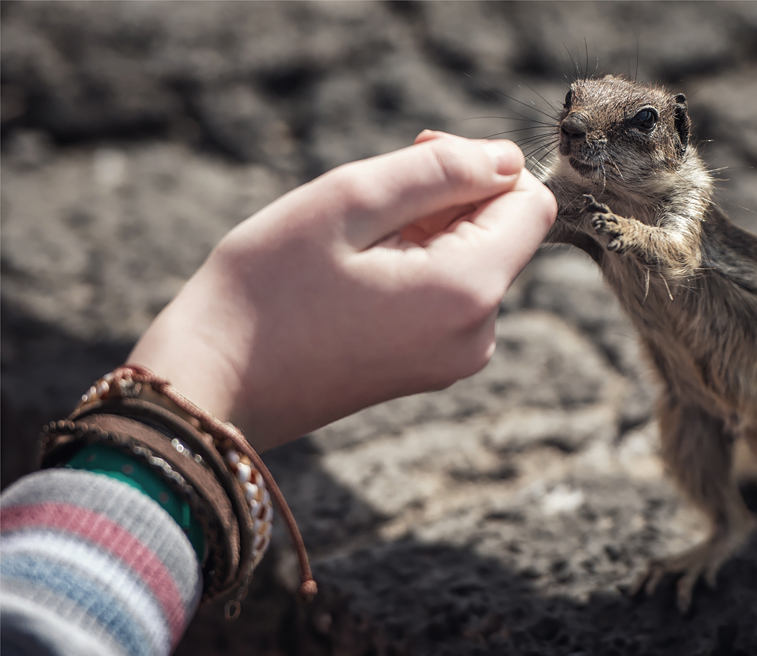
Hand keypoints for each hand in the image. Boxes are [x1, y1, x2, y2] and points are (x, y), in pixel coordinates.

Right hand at [128, 132, 555, 449]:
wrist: (213, 387)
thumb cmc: (267, 290)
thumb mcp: (349, 202)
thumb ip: (442, 171)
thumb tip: (509, 159)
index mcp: (468, 292)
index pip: (533, 203)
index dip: (484, 165)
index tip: (417, 157)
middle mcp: (478, 335)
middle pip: (503, 232)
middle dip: (448, 199)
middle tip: (367, 201)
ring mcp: (455, 359)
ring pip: (472, 260)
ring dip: (425, 232)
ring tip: (352, 245)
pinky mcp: (429, 368)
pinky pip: (447, 295)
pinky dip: (415, 268)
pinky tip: (355, 274)